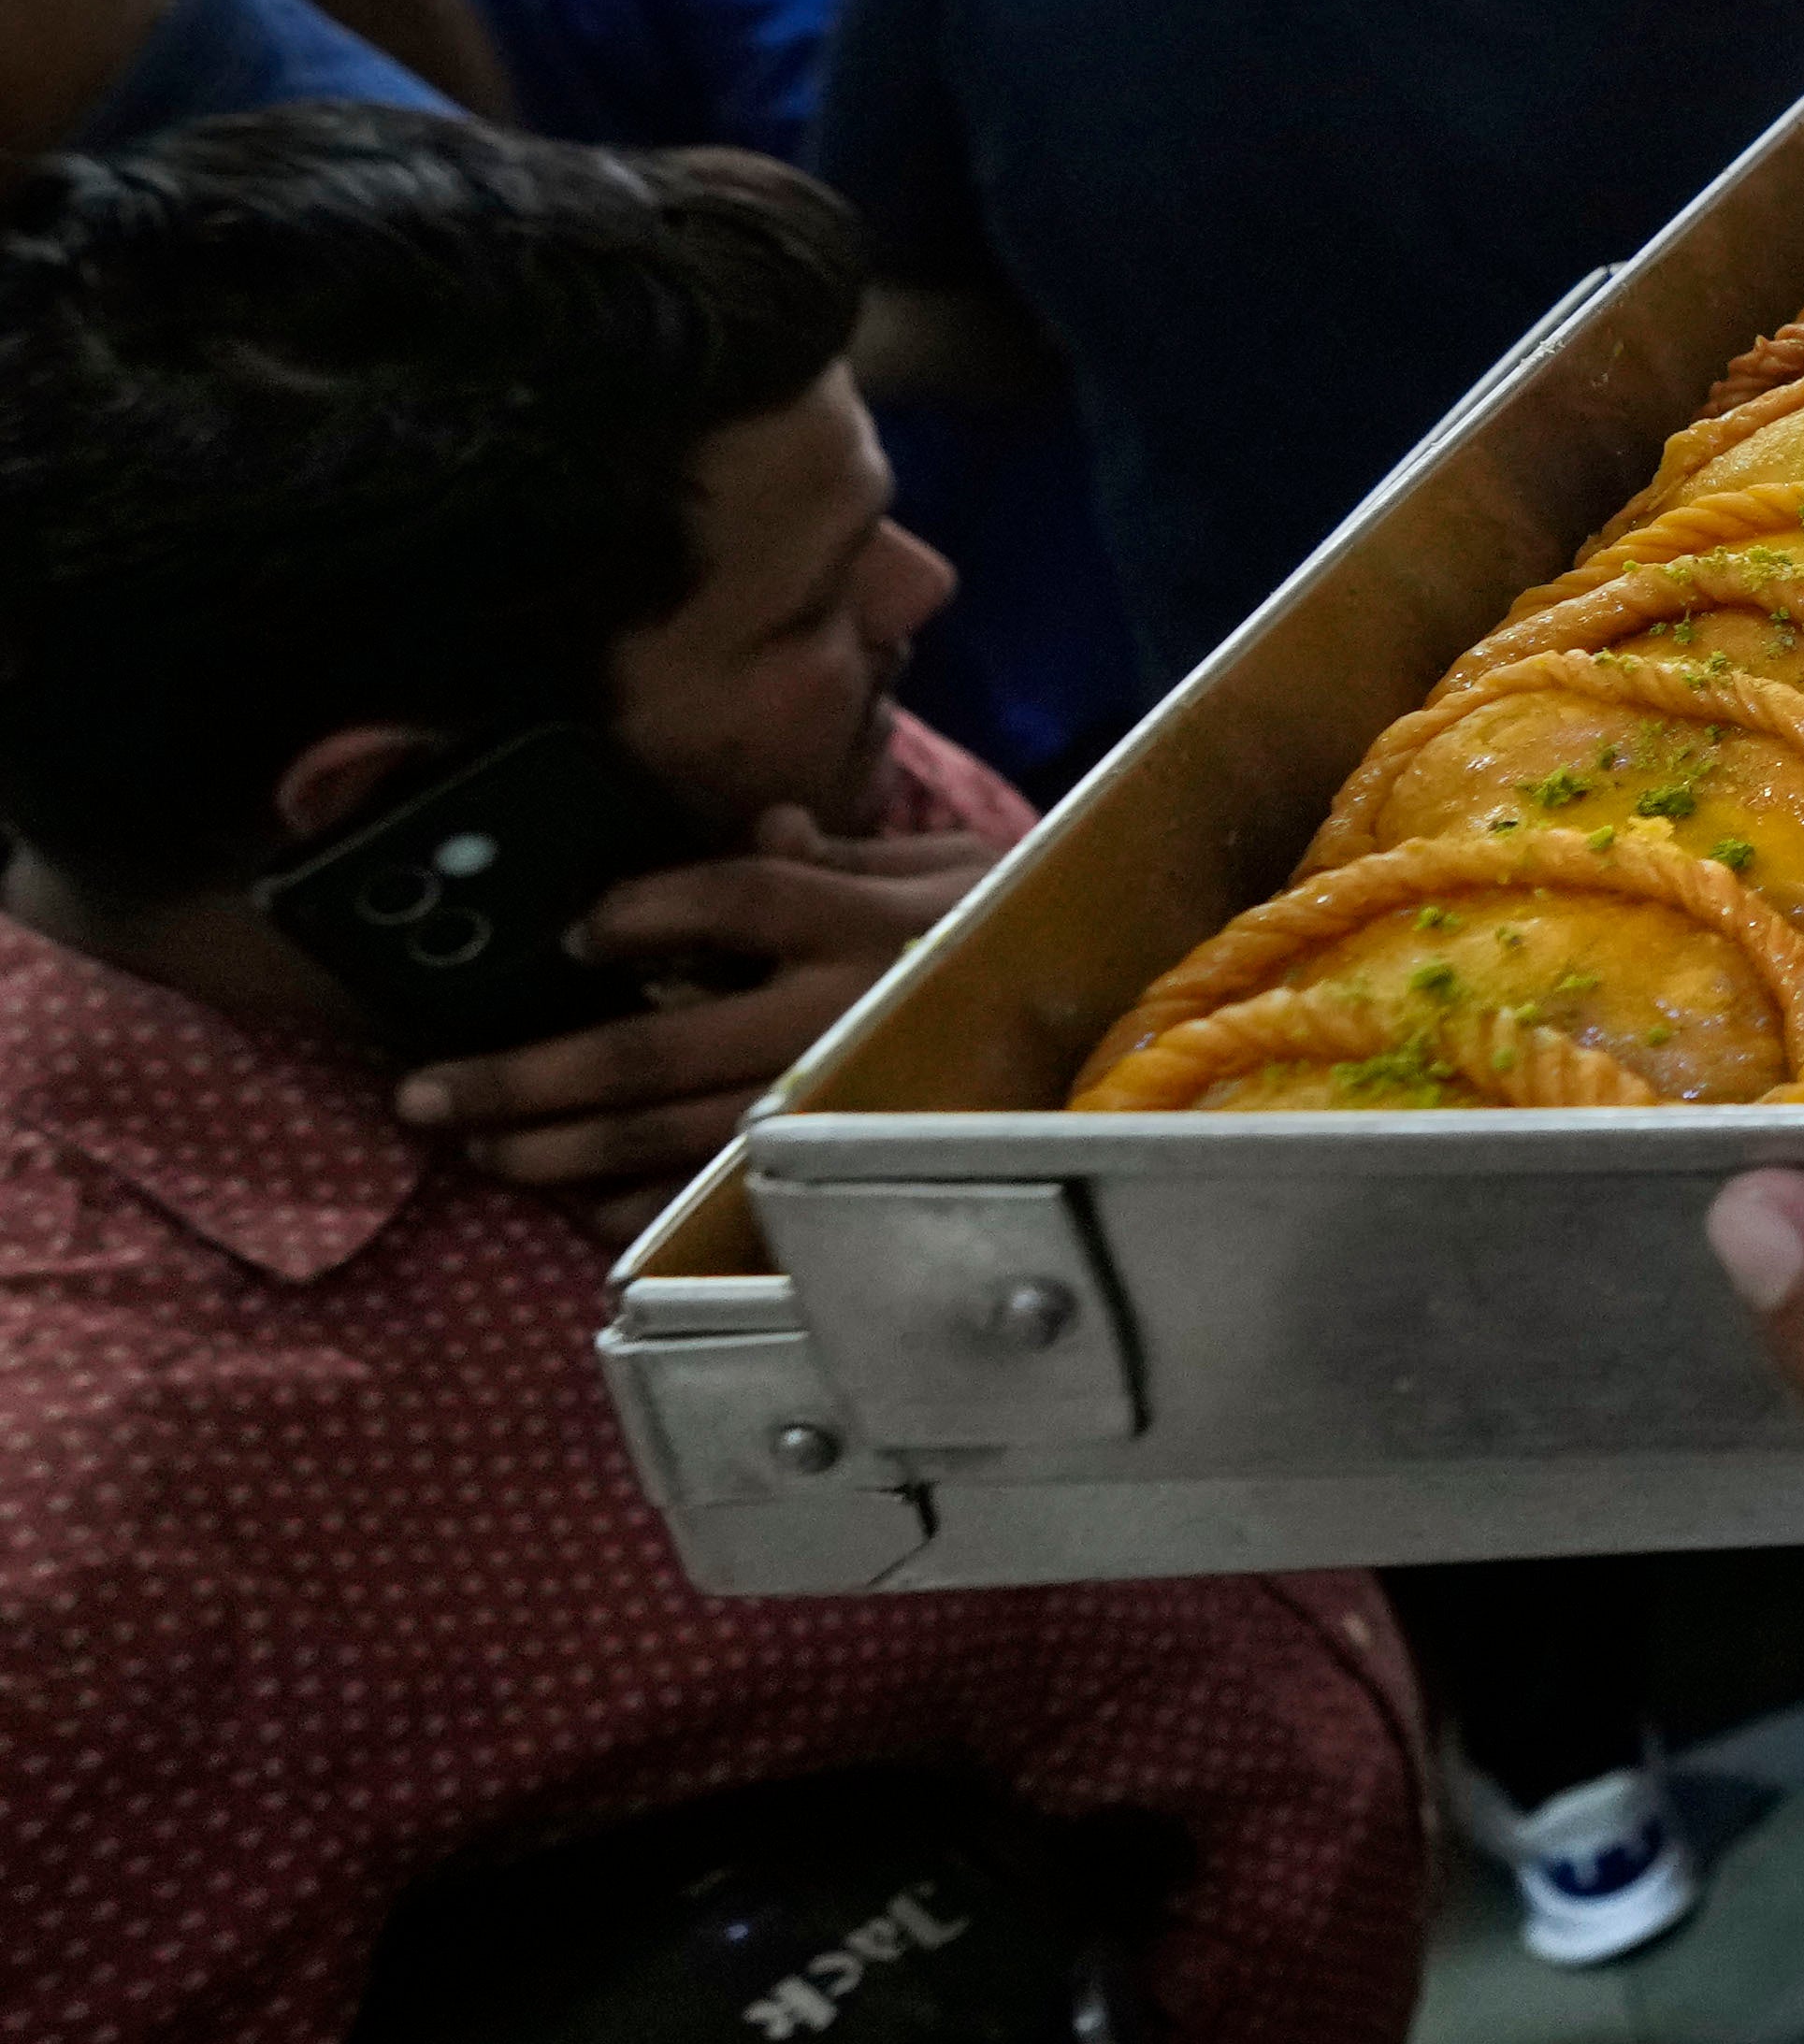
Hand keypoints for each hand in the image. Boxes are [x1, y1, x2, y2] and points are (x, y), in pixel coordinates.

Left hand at [395, 804, 991, 1226]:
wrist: (1138, 1026)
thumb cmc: (1038, 935)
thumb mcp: (958, 868)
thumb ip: (852, 853)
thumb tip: (765, 830)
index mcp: (863, 918)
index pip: (723, 898)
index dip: (634, 915)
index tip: (574, 931)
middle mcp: (841, 1012)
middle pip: (647, 1046)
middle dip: (521, 1073)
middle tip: (424, 1093)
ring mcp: (839, 1101)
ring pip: (664, 1137)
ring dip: (556, 1149)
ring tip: (480, 1147)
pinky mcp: (850, 1165)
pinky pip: (726, 1202)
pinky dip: (643, 1213)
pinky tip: (582, 1210)